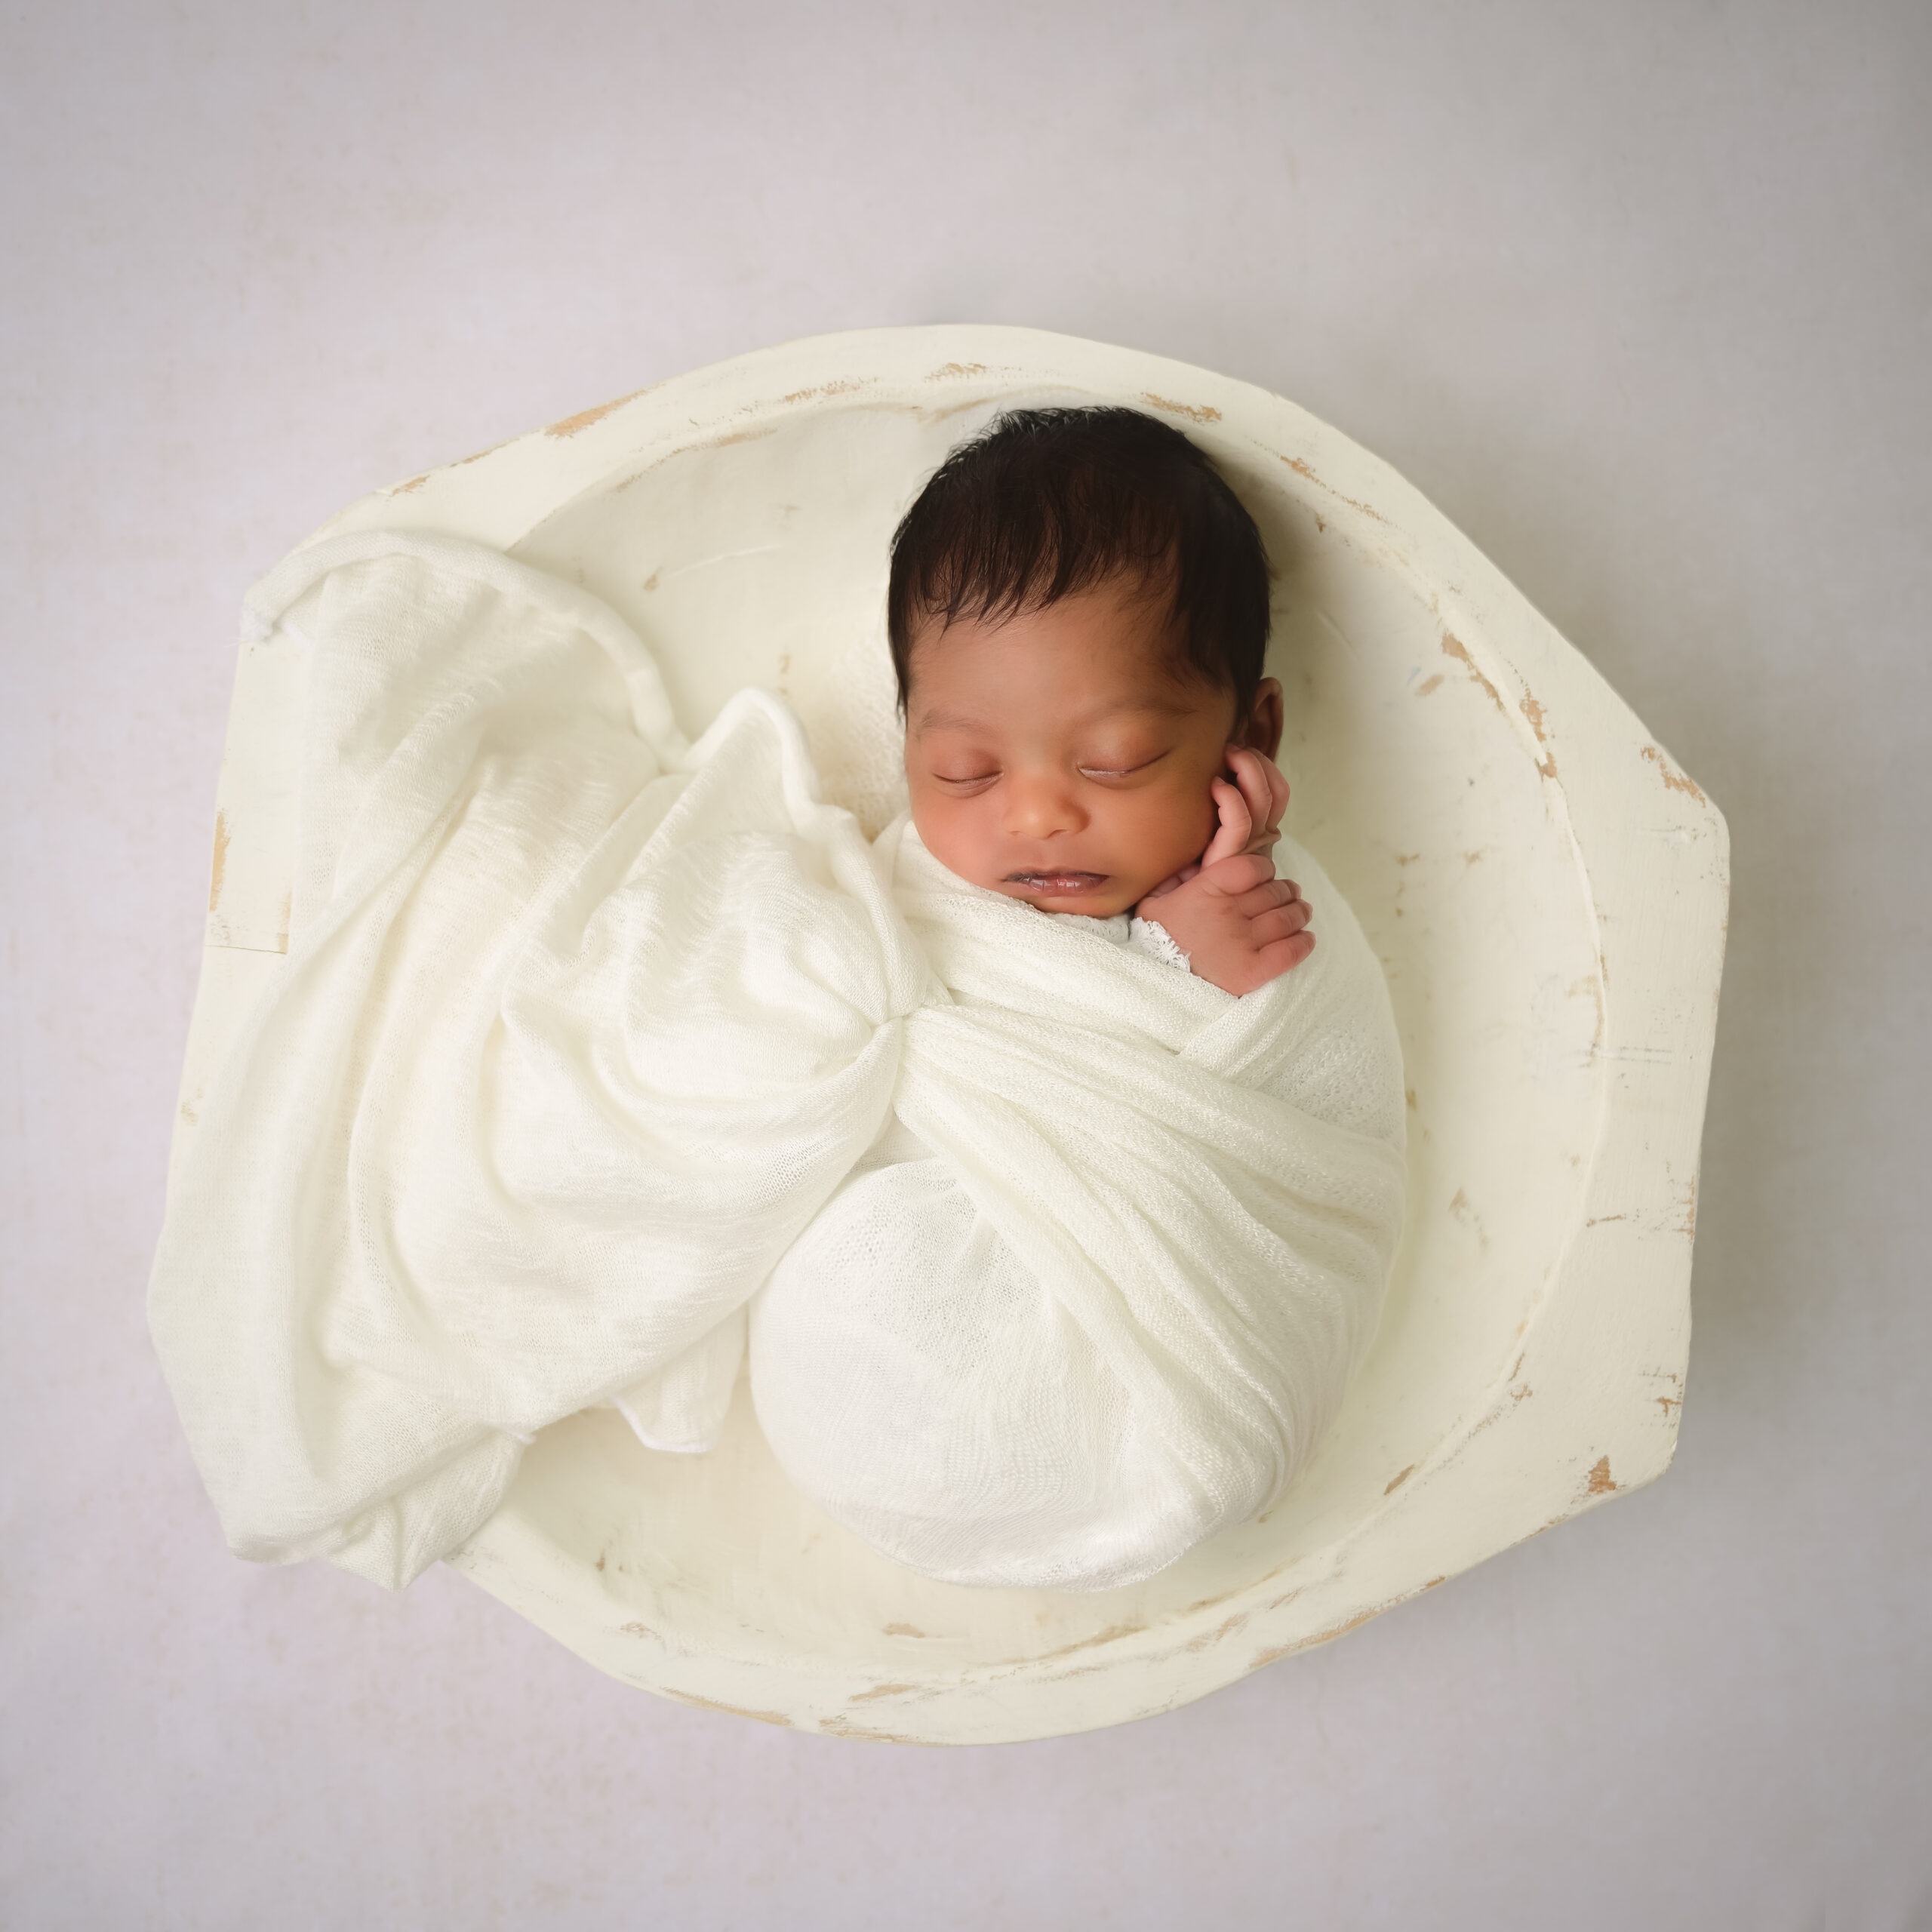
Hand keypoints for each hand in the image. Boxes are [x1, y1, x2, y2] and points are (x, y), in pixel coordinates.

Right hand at [1142, 851, 1314, 995]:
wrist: (1154, 983)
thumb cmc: (1156, 940)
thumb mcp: (1155, 900)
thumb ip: (1178, 876)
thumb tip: (1198, 863)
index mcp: (1206, 889)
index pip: (1252, 867)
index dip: (1266, 869)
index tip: (1267, 875)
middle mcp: (1226, 912)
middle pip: (1274, 892)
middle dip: (1287, 891)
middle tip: (1291, 894)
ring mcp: (1241, 941)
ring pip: (1286, 918)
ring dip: (1300, 913)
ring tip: (1302, 913)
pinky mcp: (1252, 971)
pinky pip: (1290, 950)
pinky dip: (1303, 943)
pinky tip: (1306, 939)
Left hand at [1143, 744, 1291, 900]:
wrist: (1181, 903)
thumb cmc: (1191, 866)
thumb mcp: (1211, 832)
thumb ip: (1219, 808)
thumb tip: (1212, 771)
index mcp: (1260, 830)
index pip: (1278, 791)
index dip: (1265, 766)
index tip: (1241, 751)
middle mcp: (1260, 837)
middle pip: (1274, 790)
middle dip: (1256, 761)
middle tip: (1231, 749)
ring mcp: (1248, 846)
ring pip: (1263, 798)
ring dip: (1247, 767)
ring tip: (1227, 755)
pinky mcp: (1230, 856)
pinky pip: (1239, 820)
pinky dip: (1230, 797)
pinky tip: (1215, 785)